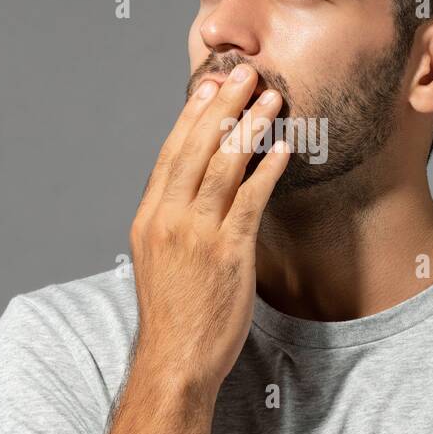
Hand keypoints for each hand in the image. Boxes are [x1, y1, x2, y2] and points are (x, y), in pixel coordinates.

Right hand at [128, 65, 291, 398]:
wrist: (176, 360)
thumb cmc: (175, 314)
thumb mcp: (160, 260)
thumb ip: (175, 222)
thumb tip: (197, 193)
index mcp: (149, 218)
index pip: (171, 154)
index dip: (192, 117)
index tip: (208, 87)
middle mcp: (169, 219)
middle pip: (197, 149)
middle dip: (223, 106)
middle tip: (244, 73)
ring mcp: (197, 234)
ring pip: (224, 167)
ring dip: (250, 127)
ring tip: (271, 98)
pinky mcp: (228, 253)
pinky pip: (251, 200)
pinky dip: (267, 170)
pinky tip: (283, 149)